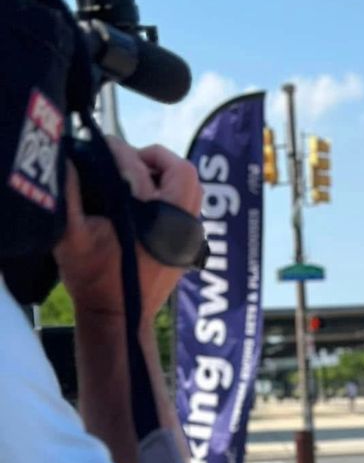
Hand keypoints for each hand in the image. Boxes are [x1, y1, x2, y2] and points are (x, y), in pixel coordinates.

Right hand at [55, 138, 201, 323]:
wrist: (118, 316)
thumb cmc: (93, 278)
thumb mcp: (71, 235)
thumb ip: (70, 193)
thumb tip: (74, 159)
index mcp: (150, 218)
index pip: (136, 167)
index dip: (115, 150)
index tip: (100, 145)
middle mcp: (177, 226)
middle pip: (182, 171)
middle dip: (155, 158)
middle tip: (129, 161)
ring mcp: (188, 237)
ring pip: (193, 189)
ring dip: (168, 176)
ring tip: (139, 179)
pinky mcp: (189, 247)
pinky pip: (192, 209)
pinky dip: (174, 196)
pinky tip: (148, 202)